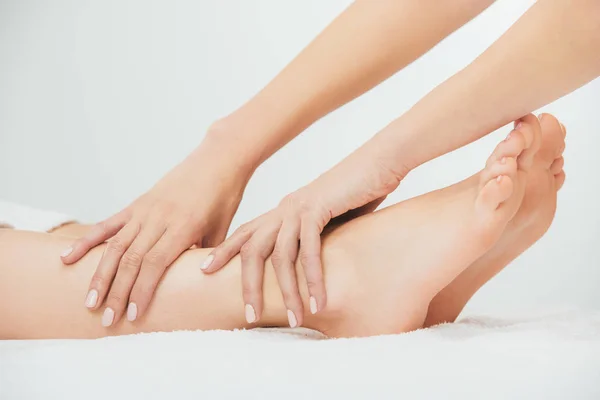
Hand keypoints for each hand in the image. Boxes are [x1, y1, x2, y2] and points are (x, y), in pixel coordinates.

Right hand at [61, 133, 252, 325]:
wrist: (218, 160)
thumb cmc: (224, 197)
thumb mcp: (222, 229)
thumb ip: (205, 256)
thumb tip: (194, 283)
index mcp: (184, 226)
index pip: (156, 264)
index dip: (142, 290)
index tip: (133, 314)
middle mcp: (159, 218)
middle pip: (131, 259)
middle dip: (118, 292)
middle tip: (108, 320)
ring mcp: (144, 210)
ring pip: (115, 246)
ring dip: (100, 275)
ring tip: (90, 301)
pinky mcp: (136, 204)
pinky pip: (107, 225)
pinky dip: (87, 241)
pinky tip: (68, 258)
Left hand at [202, 142, 405, 326]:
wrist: (379, 162)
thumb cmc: (356, 193)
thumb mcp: (328, 220)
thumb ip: (314, 239)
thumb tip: (311, 265)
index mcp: (282, 211)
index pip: (245, 233)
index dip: (224, 251)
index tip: (205, 270)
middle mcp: (284, 209)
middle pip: (252, 249)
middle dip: (247, 284)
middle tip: (248, 315)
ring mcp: (299, 209)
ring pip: (280, 255)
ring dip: (287, 291)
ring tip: (294, 319)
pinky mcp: (319, 209)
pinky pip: (310, 250)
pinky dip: (314, 278)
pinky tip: (319, 301)